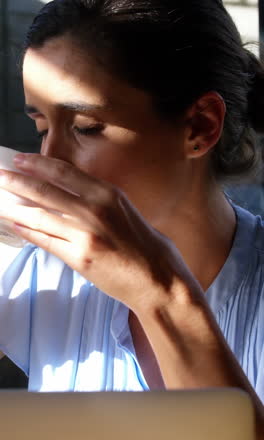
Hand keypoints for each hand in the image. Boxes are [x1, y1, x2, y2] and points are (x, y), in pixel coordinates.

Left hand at [0, 153, 183, 310]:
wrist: (159, 279)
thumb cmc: (147, 246)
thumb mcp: (126, 211)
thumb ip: (99, 201)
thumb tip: (69, 195)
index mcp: (109, 194)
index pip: (64, 172)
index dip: (38, 164)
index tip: (20, 160)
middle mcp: (95, 210)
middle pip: (45, 191)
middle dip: (16, 182)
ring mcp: (85, 236)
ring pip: (40, 217)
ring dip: (14, 207)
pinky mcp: (80, 259)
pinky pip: (46, 242)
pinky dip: (27, 232)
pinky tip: (14, 226)